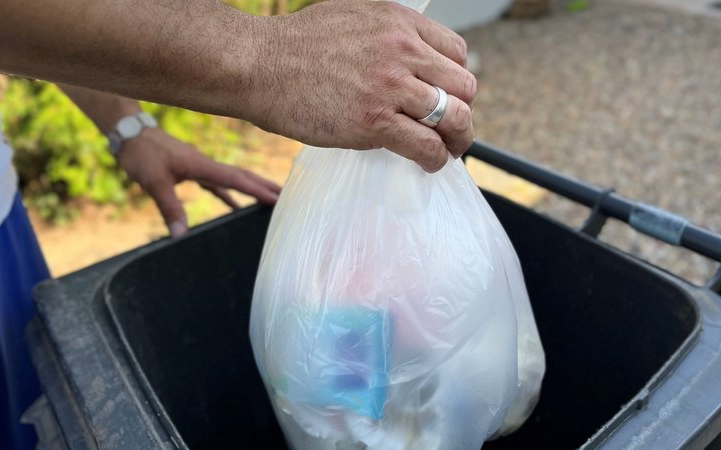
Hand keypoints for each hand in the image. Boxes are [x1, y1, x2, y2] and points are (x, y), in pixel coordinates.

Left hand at [117, 128, 280, 236]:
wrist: (129, 133)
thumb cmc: (141, 154)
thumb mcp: (154, 182)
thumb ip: (169, 207)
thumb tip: (180, 235)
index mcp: (202, 165)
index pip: (236, 179)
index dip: (258, 190)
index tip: (278, 199)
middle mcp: (206, 165)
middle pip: (242, 176)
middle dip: (264, 186)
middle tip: (288, 197)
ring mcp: (200, 167)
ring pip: (232, 179)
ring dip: (251, 189)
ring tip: (270, 200)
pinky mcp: (191, 170)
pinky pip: (217, 184)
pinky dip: (229, 194)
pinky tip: (235, 207)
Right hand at [248, 0, 475, 171]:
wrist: (257, 64)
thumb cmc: (294, 46)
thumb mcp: (351, 17)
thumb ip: (385, 34)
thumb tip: (404, 58)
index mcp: (399, 22)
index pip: (457, 53)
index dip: (455, 80)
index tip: (445, 97)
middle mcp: (402, 50)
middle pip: (463, 86)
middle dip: (462, 112)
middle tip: (452, 130)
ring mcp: (389, 86)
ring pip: (453, 117)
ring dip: (456, 140)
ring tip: (447, 151)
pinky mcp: (374, 122)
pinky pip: (426, 145)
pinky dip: (435, 159)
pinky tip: (428, 163)